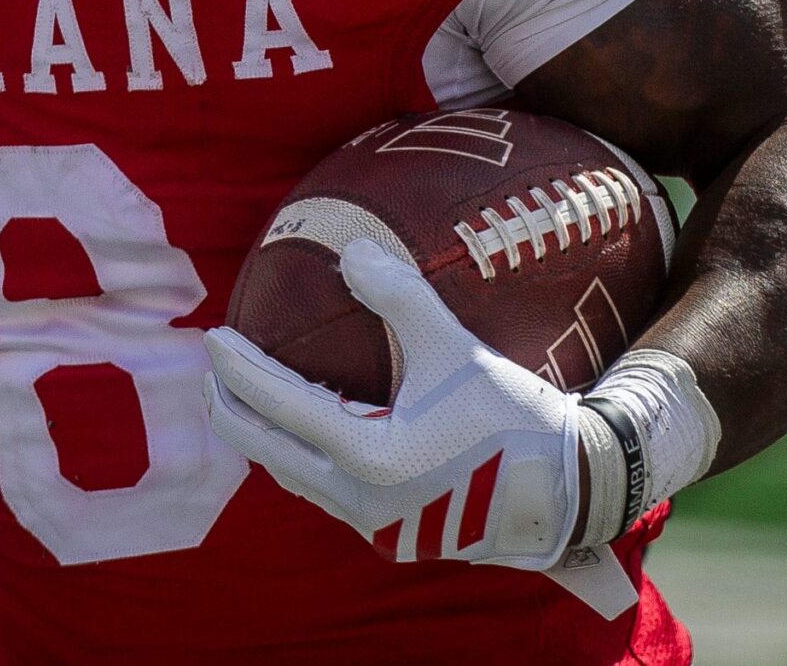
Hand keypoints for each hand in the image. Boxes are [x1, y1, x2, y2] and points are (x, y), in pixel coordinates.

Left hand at [203, 239, 638, 613]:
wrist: (575, 491)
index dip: (240, 368)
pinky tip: (302, 437)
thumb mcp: (456, 349)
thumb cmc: (515, 417)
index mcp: (370, 457)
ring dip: (263, 439)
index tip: (212, 337)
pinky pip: (326, 495)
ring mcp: (376, 526)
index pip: (279, 404)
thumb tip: (351, 250)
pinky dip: (302, 461)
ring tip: (243, 402)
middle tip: (211, 372)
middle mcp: (362, 501)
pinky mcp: (394, 536)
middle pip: (268, 452)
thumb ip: (401, 298)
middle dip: (230, 410)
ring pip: (294, 479)